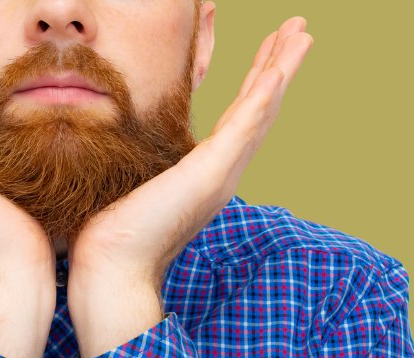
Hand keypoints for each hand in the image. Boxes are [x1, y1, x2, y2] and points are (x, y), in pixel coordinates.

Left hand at [67, 16, 313, 357]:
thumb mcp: (133, 185)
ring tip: (301, 34)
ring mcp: (220, 173)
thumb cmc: (113, 234)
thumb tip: (120, 147)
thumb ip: (143, 165)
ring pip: (260, 110)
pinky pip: (244, 124)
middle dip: (278, 67)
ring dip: (282, 70)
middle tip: (298, 31)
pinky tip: (278, 68)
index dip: (255, 84)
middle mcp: (220, 172)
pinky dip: (264, 94)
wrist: (111, 268)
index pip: (236, 119)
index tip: (267, 54)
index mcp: (204, 174)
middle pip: (258, 109)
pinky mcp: (209, 173)